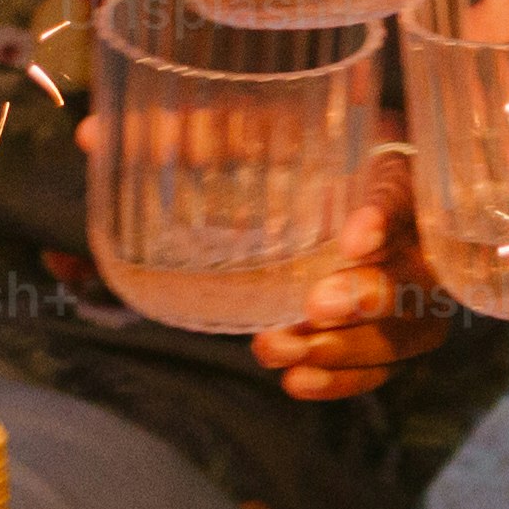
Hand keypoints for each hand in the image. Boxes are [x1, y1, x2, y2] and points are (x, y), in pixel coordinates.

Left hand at [54, 148, 447, 398]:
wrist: (334, 176)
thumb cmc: (299, 142)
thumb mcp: (255, 126)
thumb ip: (186, 129)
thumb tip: (90, 134)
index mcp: (387, 161)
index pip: (406, 187)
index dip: (386, 214)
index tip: (352, 236)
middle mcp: (410, 227)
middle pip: (419, 272)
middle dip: (370, 296)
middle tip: (312, 306)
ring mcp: (411, 283)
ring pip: (412, 330)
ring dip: (348, 350)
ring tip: (276, 351)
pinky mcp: (396, 326)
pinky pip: (392, 365)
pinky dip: (347, 380)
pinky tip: (296, 382)